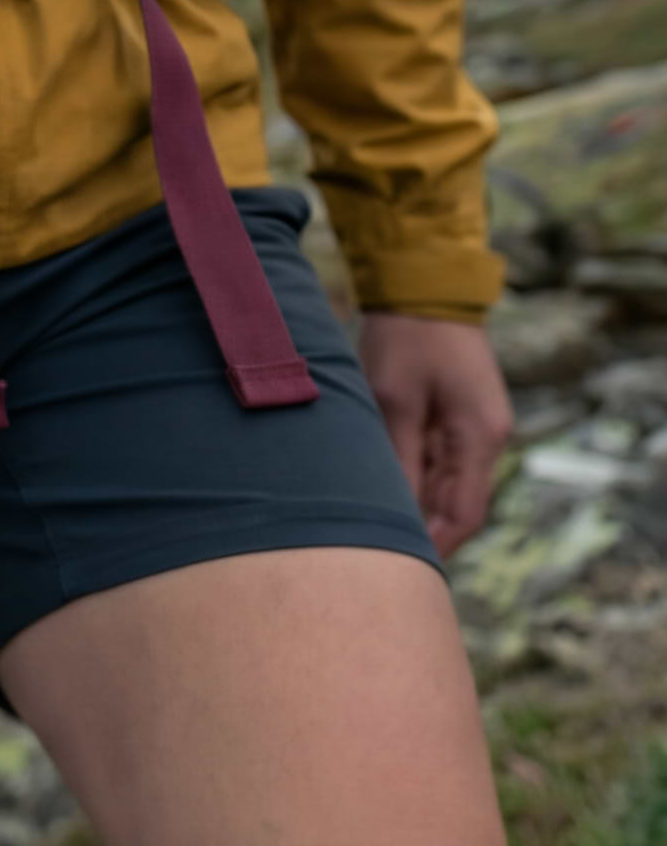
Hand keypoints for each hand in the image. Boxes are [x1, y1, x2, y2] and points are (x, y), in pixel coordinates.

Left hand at [358, 312, 512, 553]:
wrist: (424, 290)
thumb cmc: (406, 341)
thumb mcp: (393, 400)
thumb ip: (397, 456)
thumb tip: (393, 512)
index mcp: (480, 439)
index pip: (464, 514)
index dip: (435, 545)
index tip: (402, 570)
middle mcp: (488, 440)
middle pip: (459, 506)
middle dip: (424, 532)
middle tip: (377, 557)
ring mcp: (477, 430)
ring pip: (449, 487)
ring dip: (418, 507)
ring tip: (373, 530)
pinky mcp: (460, 419)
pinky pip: (441, 464)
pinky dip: (417, 481)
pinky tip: (384, 492)